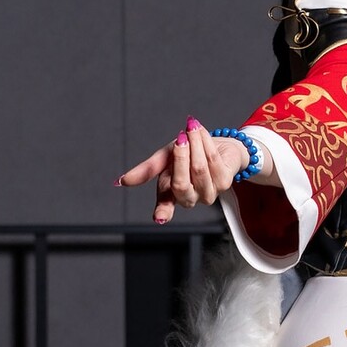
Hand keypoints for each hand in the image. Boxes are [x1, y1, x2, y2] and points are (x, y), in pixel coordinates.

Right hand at [116, 119, 248, 224]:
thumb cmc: (188, 153)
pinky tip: (201, 132)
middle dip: (180, 157)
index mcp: (171, 194)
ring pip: (199, 169)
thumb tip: (121, 182)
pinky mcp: (225, 183)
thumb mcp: (163, 159)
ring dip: (195, 144)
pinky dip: (205, 142)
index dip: (162, 211)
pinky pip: (212, 160)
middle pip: (181, 183)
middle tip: (180, 138)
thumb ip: (146, 170)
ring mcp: (208, 193)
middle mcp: (190, 198)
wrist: (216, 144)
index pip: (165, 206)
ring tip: (191, 128)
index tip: (159, 218)